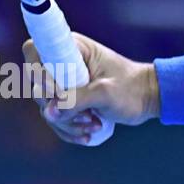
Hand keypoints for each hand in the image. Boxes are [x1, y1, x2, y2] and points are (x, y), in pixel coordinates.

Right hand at [23, 33, 156, 144]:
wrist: (148, 98)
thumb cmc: (132, 88)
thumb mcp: (106, 92)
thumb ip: (77, 100)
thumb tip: (49, 112)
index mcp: (73, 49)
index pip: (35, 50)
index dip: (38, 72)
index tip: (58, 92)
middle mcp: (63, 64)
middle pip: (38, 87)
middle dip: (59, 107)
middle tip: (88, 116)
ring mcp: (64, 84)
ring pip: (47, 108)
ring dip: (67, 122)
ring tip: (94, 125)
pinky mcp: (68, 101)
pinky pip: (56, 119)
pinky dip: (69, 130)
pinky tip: (88, 135)